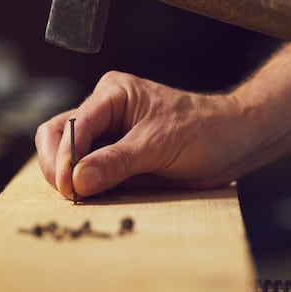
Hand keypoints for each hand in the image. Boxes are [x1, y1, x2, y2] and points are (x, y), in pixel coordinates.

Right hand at [35, 71, 252, 199]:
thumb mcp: (159, 145)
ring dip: (67, 177)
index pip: (73, 123)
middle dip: (57, 165)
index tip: (68, 186)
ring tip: (78, 198)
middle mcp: (104, 110)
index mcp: (113, 94)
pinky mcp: (114, 157)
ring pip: (67, 154)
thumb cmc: (203, 130)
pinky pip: (87, 171)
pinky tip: (89, 198)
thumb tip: (77, 180)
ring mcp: (107, 134)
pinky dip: (83, 185)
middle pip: (57, 134)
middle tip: (68, 194)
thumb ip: (117, 162)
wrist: (233, 142)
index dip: (66, 155)